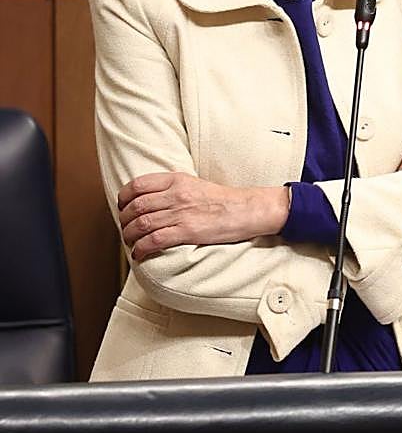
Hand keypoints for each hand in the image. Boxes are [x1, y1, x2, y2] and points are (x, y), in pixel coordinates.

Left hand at [117, 173, 288, 260]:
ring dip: (129, 237)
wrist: (246, 209)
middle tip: (126, 229)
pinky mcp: (187, 231)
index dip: (123, 199)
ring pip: (140, 225)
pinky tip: (140, 253)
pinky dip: (141, 248)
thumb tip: (149, 199)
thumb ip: (172, 188)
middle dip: (124, 221)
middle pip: (135, 207)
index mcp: (177, 180)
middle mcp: (176, 194)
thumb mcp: (195, 184)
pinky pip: (154, 240)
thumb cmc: (223, 200)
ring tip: (131, 243)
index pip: (137, 186)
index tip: (123, 208)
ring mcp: (181, 213)